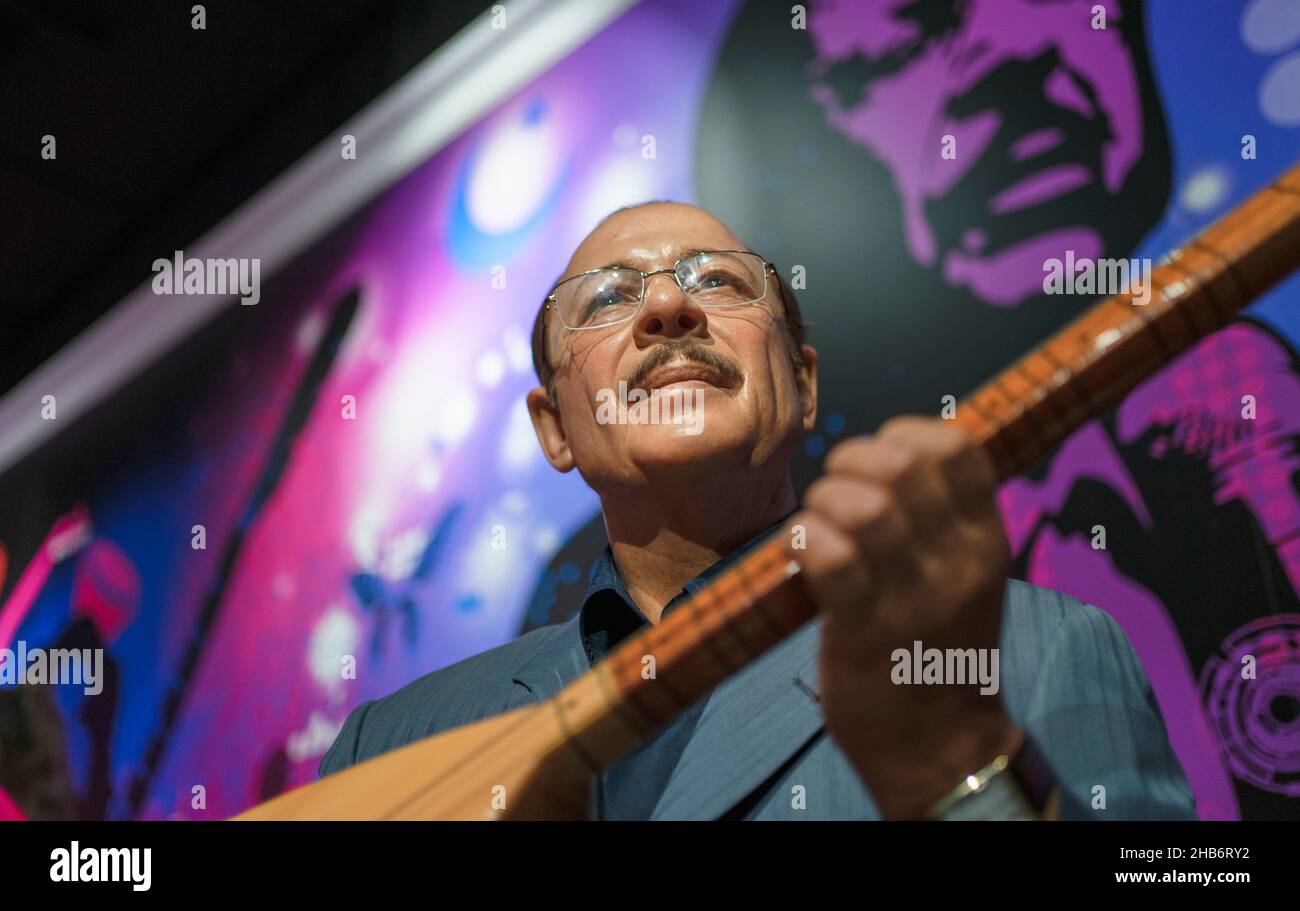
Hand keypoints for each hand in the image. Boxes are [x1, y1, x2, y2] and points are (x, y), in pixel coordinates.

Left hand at [785, 416, 1020, 817]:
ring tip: (818, 527)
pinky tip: (802, 556)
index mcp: (985, 540)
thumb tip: (885, 459)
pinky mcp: (864, 632)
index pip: (957, 446)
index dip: (904, 433)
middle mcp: (957, 563)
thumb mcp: (965, 577)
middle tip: (834, 494)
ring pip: (864, 508)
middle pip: (901, 466)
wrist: (943, 748)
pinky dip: (805, 542)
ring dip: (824, 504)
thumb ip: (940, 522)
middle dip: (850, 463)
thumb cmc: (938, 650)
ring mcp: (913, 598)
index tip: (878, 458)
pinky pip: (830, 558)